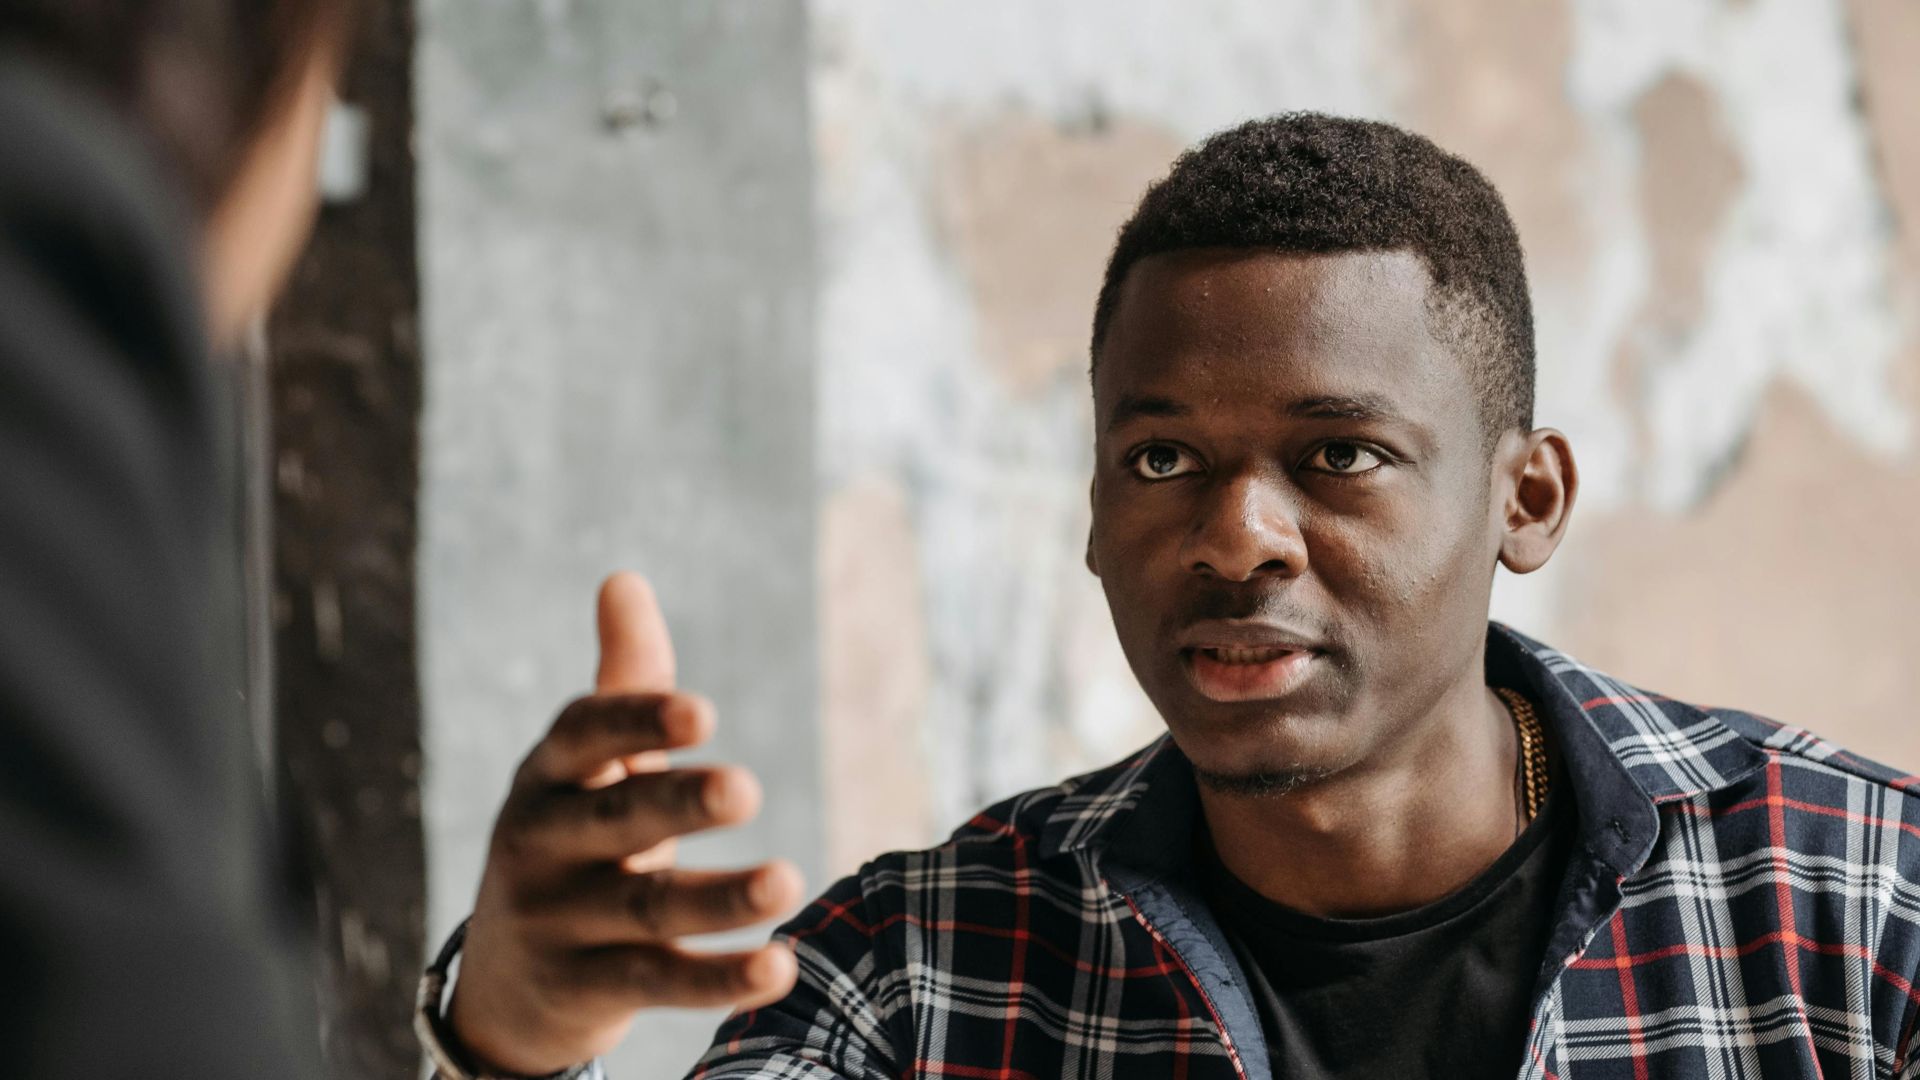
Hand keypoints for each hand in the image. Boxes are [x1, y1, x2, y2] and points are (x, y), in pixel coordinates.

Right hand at [448, 573, 804, 1076]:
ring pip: (646, 908)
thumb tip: (624, 578)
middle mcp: (543, 846)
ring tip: (787, 880)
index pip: (582, 739)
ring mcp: (562, 923)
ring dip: (719, 897)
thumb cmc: (571, 843)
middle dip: (678, 804)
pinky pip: (659, 982)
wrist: (505, 985)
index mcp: (547, 779)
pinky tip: (780, 966)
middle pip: (616, 821)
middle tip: (745, 787)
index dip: (637, 721)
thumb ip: (620, 682)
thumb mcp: (586, 769)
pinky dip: (719, 978)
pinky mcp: (589, 991)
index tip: (701, 712)